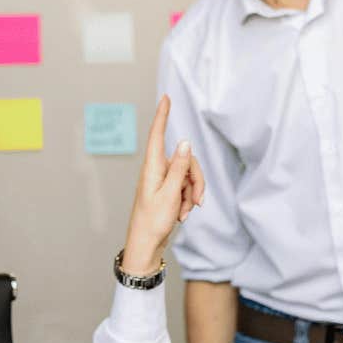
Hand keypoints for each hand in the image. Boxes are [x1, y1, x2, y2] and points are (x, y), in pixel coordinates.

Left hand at [120, 96, 204, 273]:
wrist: (146, 245)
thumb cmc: (153, 221)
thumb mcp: (170, 194)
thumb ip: (179, 168)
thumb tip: (185, 142)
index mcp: (152, 167)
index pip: (158, 135)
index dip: (163, 116)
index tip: (166, 97)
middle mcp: (157, 170)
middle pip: (186, 160)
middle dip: (196, 180)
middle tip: (196, 202)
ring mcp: (163, 180)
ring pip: (189, 175)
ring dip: (192, 194)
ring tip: (185, 212)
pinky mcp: (168, 190)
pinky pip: (186, 187)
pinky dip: (188, 200)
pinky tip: (182, 214)